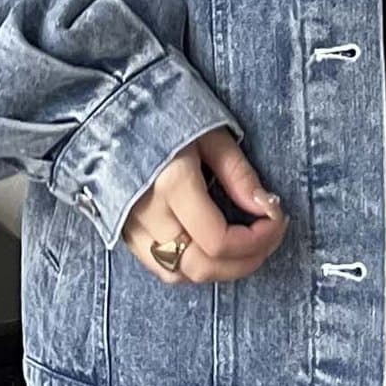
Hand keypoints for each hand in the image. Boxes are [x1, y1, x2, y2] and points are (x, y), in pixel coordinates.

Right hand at [119, 126, 288, 285]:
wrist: (108, 110)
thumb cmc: (163, 114)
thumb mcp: (210, 134)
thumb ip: (239, 174)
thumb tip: (266, 207)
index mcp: (171, 185)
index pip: (219, 240)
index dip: (258, 240)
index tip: (277, 218)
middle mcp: (148, 214)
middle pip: (202, 267)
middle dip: (245, 262)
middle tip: (269, 238)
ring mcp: (131, 227)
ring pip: (180, 274)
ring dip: (218, 269)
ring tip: (243, 245)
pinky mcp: (124, 232)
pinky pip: (160, 266)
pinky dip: (190, 266)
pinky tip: (211, 246)